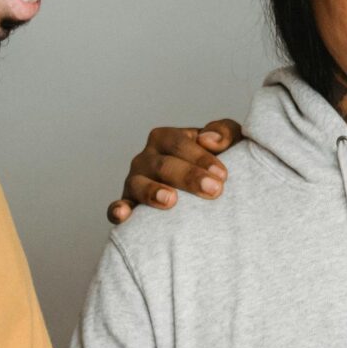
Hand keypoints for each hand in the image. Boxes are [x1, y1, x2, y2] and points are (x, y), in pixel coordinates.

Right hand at [107, 119, 242, 223]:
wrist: (206, 192)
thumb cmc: (215, 164)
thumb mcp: (227, 142)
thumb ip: (225, 133)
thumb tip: (211, 140)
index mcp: (167, 139)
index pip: (179, 143)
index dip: (200, 157)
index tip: (222, 174)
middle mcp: (147, 158)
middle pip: (163, 164)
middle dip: (188, 176)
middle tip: (213, 190)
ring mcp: (136, 181)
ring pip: (139, 184)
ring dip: (153, 191)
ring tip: (171, 200)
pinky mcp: (130, 204)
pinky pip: (119, 206)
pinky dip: (118, 209)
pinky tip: (123, 215)